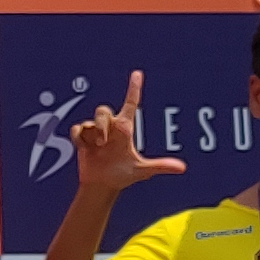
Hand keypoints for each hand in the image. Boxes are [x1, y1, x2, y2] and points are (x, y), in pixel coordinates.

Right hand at [70, 72, 184, 195]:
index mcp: (125, 129)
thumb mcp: (142, 170)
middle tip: (102, 142)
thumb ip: (160, 166)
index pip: (130, 103)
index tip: (137, 73)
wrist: (103, 185)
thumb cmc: (123, 175)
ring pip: (89, 122)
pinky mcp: (82, 138)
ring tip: (96, 148)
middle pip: (102, 110)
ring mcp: (95, 133)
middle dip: (100, 123)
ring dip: (91, 135)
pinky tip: (84, 148)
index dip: (134, 88)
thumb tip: (182, 168)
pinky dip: (78, 138)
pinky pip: (77, 129)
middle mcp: (110, 128)